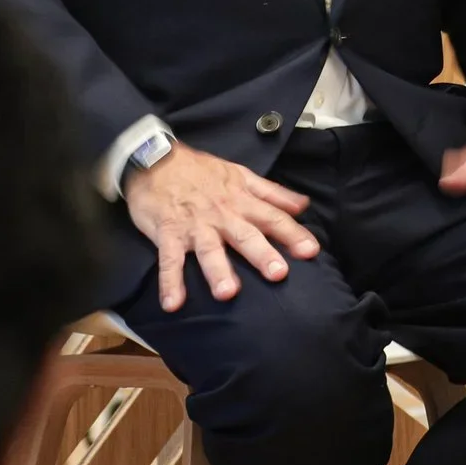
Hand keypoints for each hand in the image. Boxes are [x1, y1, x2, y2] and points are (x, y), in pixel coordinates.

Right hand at [123, 144, 319, 311]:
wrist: (154, 160)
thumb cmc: (201, 171)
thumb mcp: (240, 174)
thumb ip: (272, 192)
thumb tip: (303, 205)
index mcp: (241, 200)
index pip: (272, 218)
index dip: (292, 234)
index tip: (311, 252)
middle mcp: (222, 215)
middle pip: (245, 236)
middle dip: (262, 254)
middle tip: (278, 274)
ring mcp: (194, 226)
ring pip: (208, 250)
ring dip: (217, 270)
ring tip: (228, 293)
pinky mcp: (168, 234)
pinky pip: (168, 260)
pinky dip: (170, 282)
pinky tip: (173, 304)